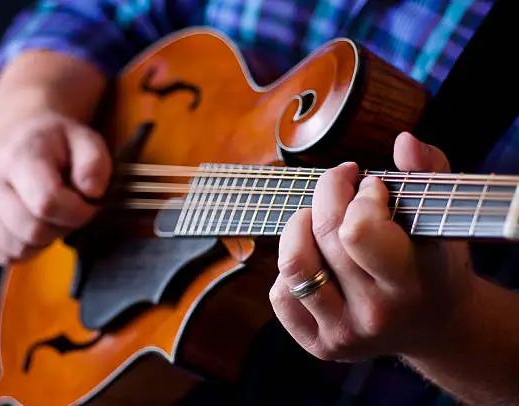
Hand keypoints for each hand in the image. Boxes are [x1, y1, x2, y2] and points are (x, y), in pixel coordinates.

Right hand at [0, 112, 111, 265]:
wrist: (20, 138)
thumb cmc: (58, 145)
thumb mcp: (87, 142)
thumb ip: (96, 164)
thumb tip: (91, 192)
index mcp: (19, 156)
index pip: (47, 203)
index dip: (77, 212)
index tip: (88, 202)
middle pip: (34, 231)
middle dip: (63, 226)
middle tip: (70, 209)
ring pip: (20, 248)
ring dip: (46, 239)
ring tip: (50, 213)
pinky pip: (7, 256)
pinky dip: (28, 247)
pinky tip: (32, 221)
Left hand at [269, 132, 475, 360]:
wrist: (437, 326)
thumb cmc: (436, 264)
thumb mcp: (443, 219)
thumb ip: (429, 172)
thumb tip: (403, 141)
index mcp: (409, 282)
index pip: (357, 231)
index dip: (359, 196)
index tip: (372, 186)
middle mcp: (374, 314)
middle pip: (322, 236)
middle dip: (328, 193)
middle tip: (343, 185)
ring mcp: (343, 334)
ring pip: (292, 265)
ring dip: (298, 227)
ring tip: (318, 218)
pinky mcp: (319, 344)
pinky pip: (280, 296)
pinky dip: (289, 269)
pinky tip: (315, 259)